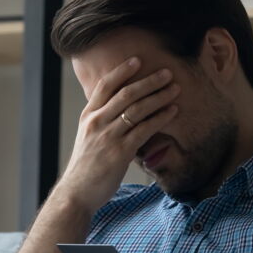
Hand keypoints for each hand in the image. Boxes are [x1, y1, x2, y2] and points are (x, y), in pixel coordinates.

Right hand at [56, 57, 178, 212]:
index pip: (106, 86)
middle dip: (149, 81)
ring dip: (159, 96)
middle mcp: (97, 122)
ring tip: (175, 89)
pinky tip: (172, 112)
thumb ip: (103, 122)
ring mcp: (108, 136)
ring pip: (137, 109)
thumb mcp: (88, 138)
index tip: (138, 60)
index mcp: (89, 116)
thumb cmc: (86, 167)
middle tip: (168, 73)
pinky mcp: (120, 152)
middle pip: (126, 94)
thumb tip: (123, 111)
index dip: (122, 71)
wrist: (77, 192)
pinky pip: (144, 129)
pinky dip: (160, 118)